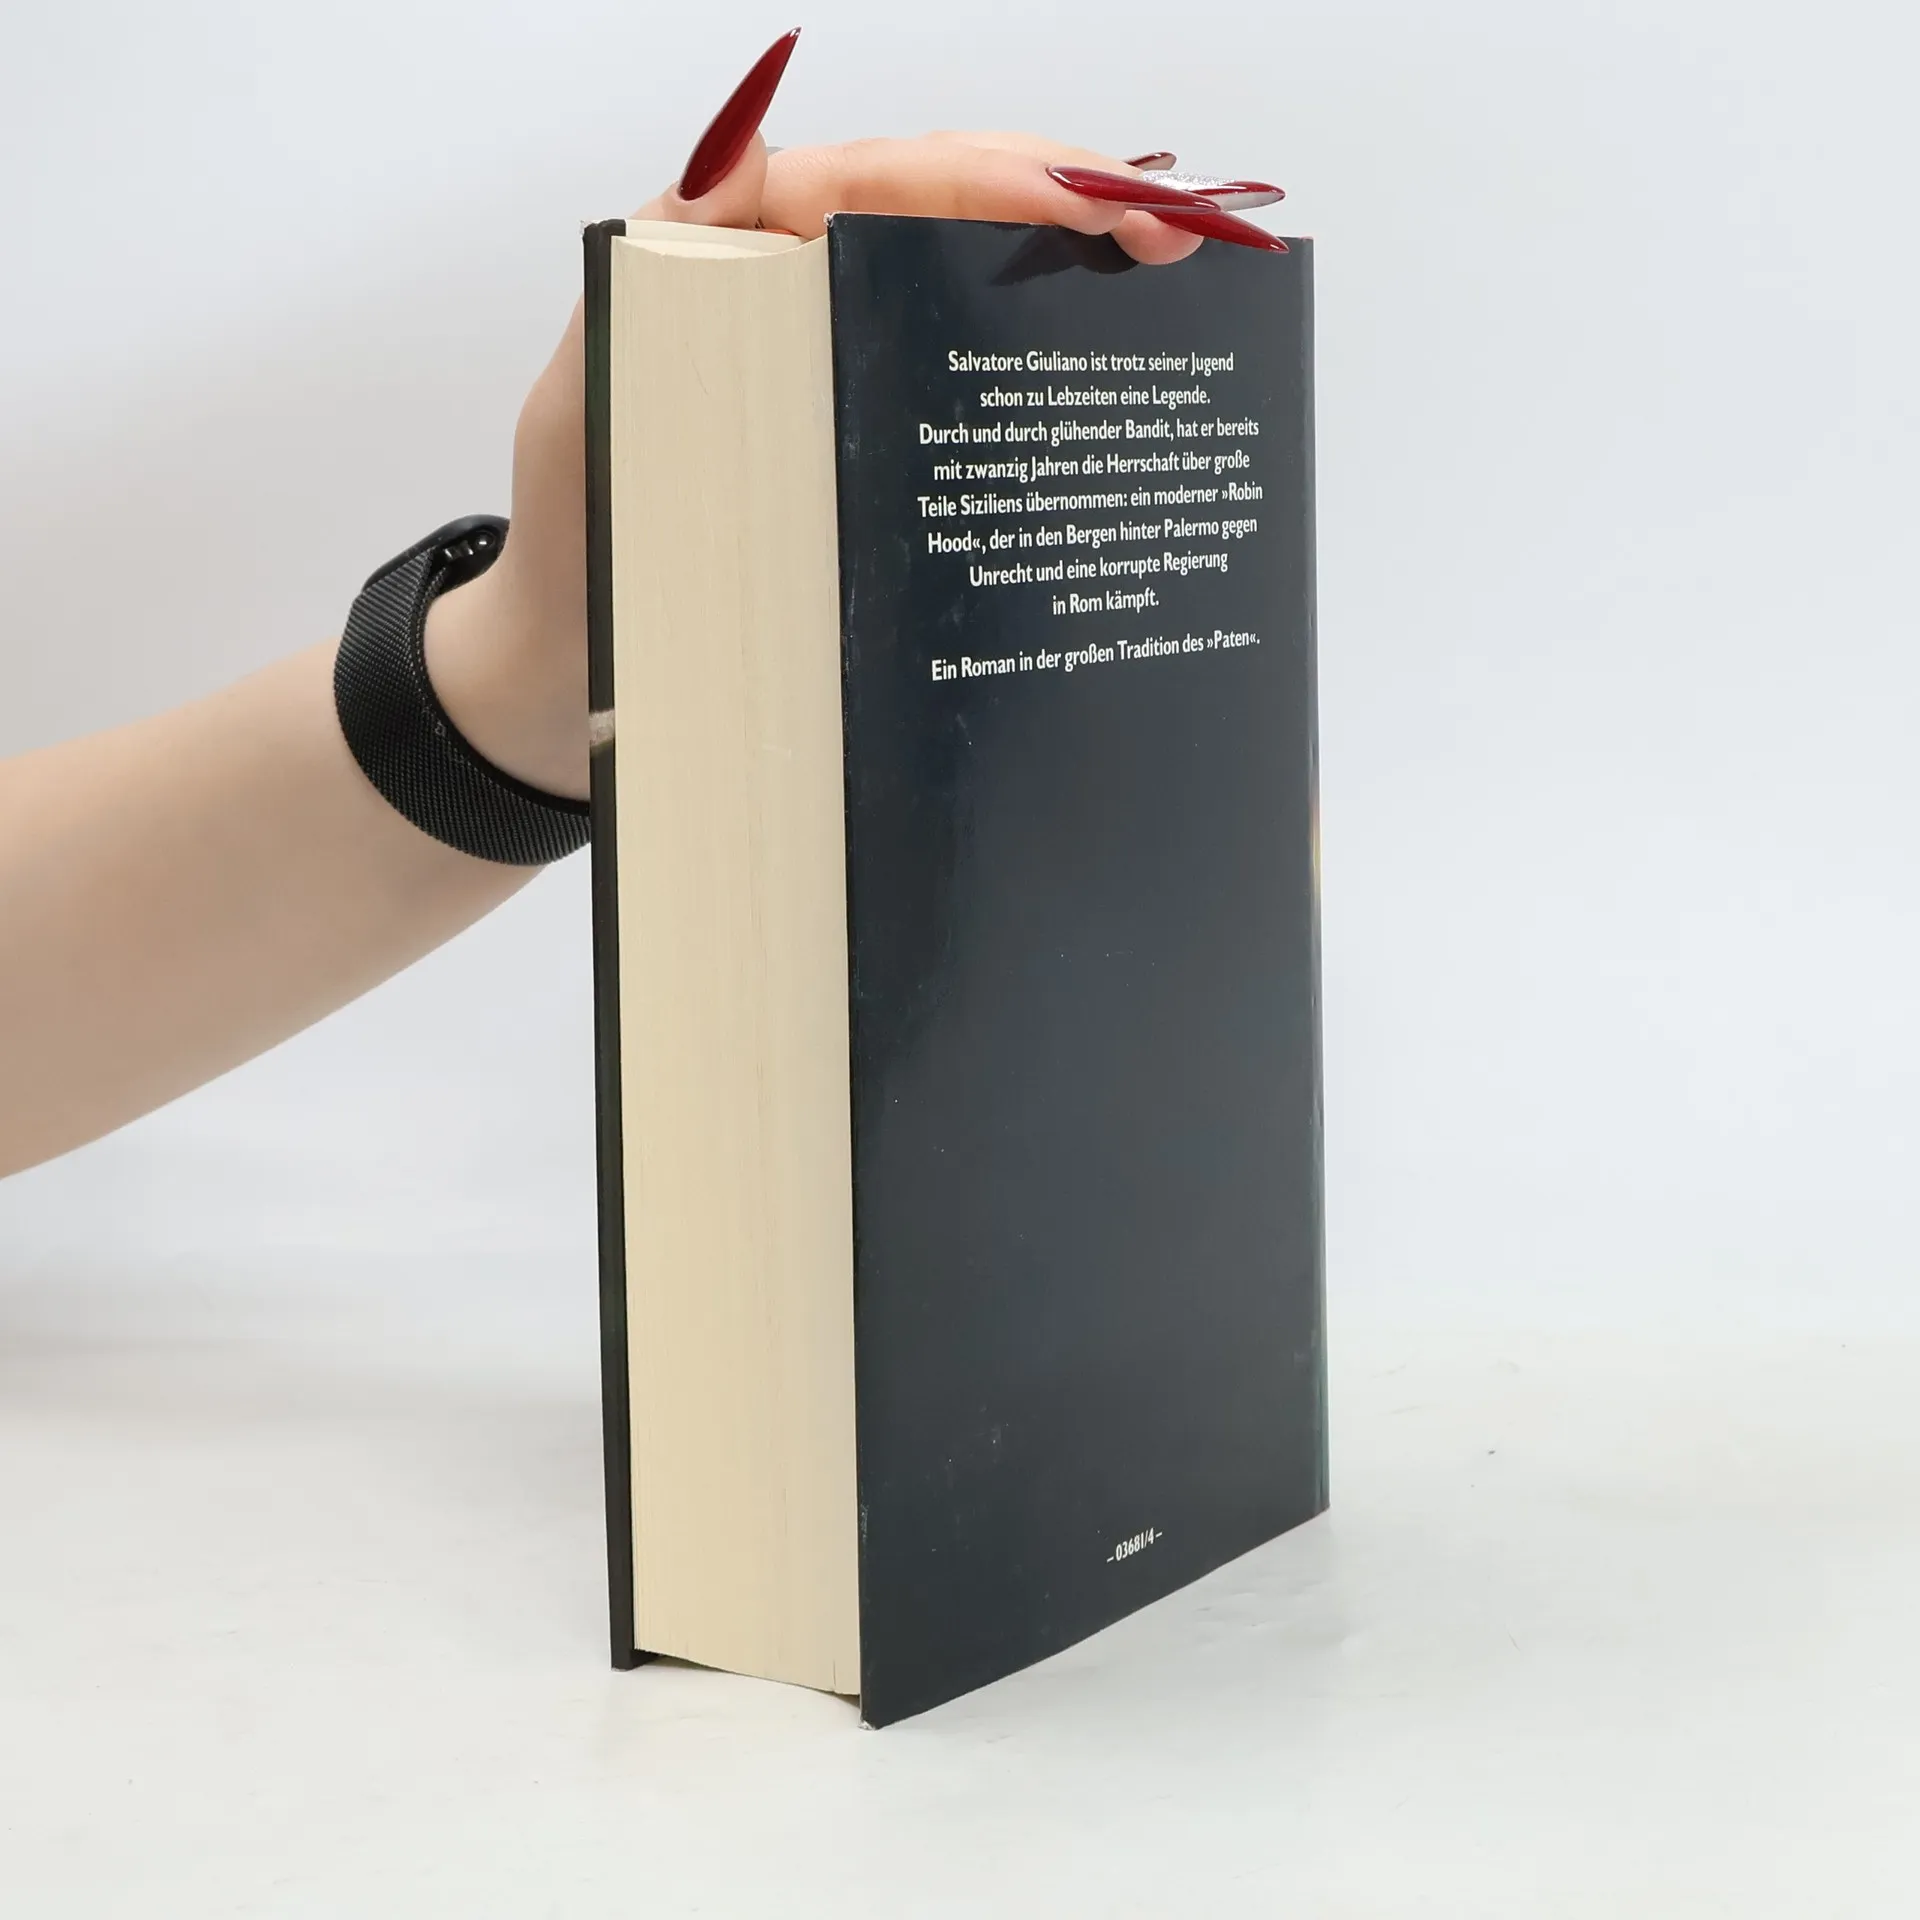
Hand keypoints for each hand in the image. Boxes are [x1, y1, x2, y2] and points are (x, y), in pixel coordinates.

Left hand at [427, 30, 1285, 802]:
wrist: (571, 691)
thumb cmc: (573, 558)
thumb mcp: (587, 401)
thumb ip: (658, 276)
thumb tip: (757, 141)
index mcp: (735, 272)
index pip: (881, 186)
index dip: (995, 180)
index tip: (1098, 201)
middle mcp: (798, 312)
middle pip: (945, 221)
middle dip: (1065, 208)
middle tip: (1175, 233)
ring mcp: (840, 389)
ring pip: (964, 303)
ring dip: (1068, 284)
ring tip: (1171, 279)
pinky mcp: (863, 467)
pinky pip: (954, 403)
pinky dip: (1031, 380)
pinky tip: (1105, 381)